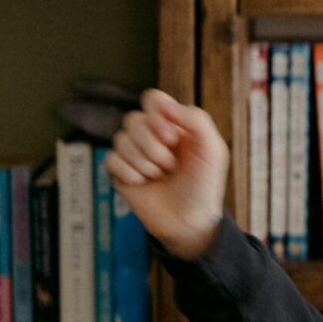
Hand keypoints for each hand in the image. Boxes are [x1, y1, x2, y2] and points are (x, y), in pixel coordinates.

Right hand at [106, 89, 229, 260]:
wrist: (188, 221)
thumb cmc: (203, 185)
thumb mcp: (212, 149)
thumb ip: (196, 120)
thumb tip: (165, 105)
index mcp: (173, 124)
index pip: (153, 100)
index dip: (157, 114)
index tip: (172, 137)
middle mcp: (152, 135)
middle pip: (133, 119)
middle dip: (152, 144)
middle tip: (170, 164)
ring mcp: (134, 153)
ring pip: (120, 138)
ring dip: (143, 160)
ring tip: (159, 175)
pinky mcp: (120, 172)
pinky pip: (111, 159)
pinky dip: (128, 172)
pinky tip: (142, 182)